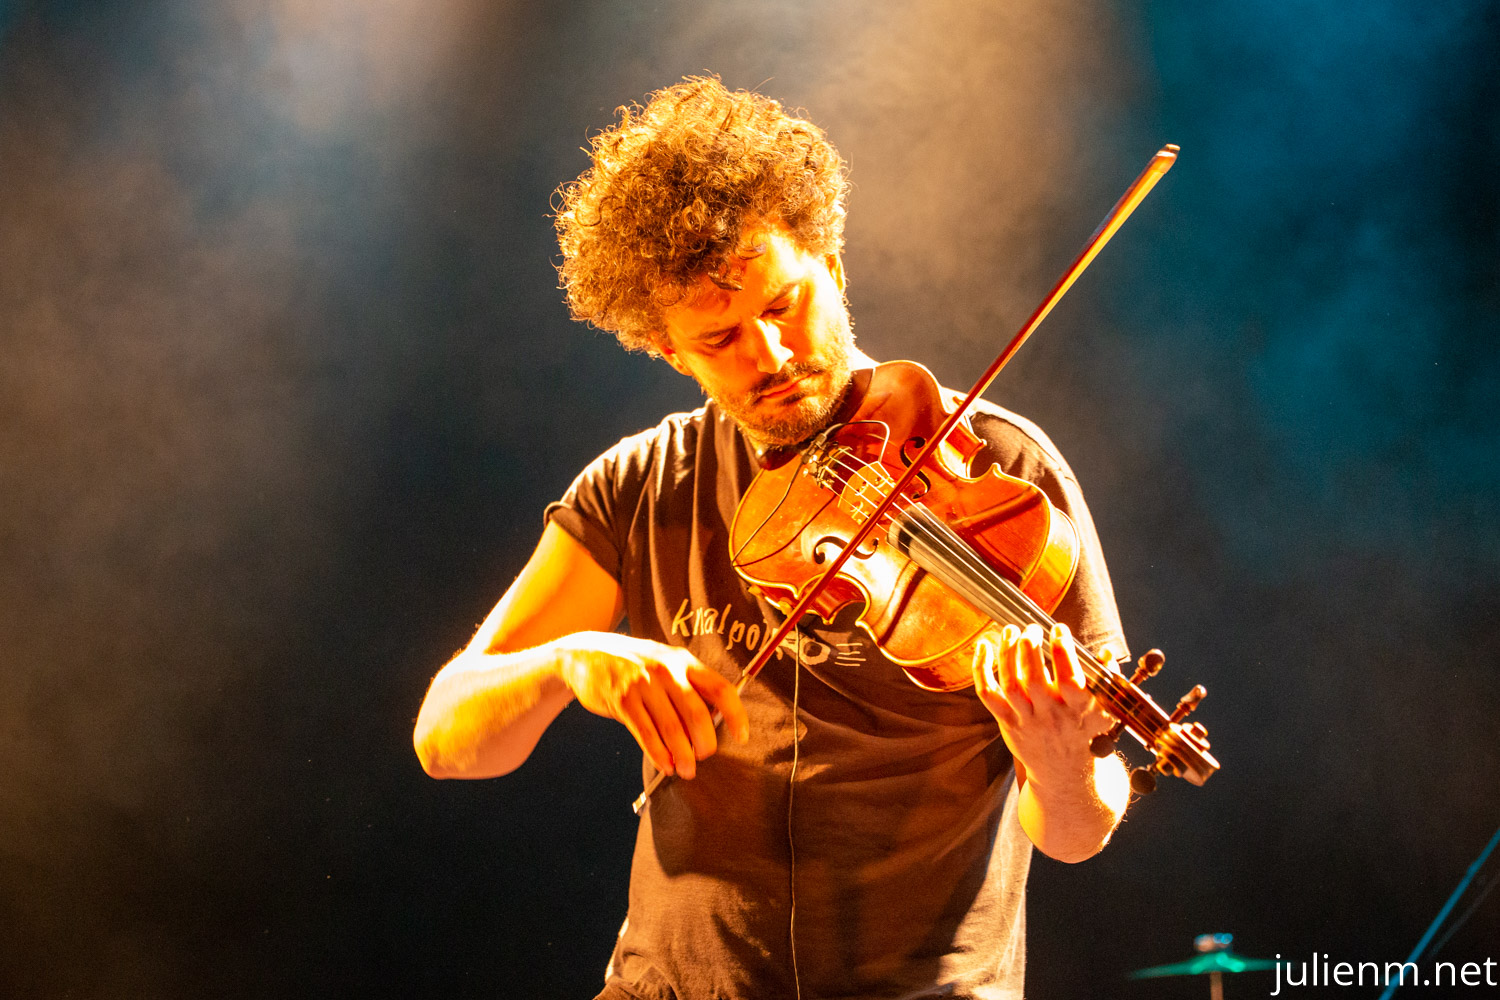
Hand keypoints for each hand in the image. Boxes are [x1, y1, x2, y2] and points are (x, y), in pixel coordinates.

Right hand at [555, 633, 749, 778]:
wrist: (584, 654)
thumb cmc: (633, 665)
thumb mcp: (663, 664)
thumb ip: (686, 688)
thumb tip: (711, 727)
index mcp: (683, 661)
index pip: (720, 688)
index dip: (736, 715)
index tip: (742, 736)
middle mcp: (666, 671)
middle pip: (697, 714)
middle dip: (705, 743)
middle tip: (703, 757)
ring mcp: (643, 685)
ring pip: (672, 728)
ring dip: (682, 755)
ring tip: (686, 771)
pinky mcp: (622, 701)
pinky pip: (646, 734)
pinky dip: (658, 754)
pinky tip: (665, 765)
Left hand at [971, 622, 1115, 789]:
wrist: (1064, 774)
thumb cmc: (1083, 734)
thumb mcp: (1103, 712)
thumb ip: (1106, 681)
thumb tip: (1106, 651)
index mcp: (1078, 711)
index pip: (1070, 680)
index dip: (1063, 653)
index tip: (1060, 630)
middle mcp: (1051, 715)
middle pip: (1034, 680)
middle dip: (1030, 649)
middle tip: (1031, 628)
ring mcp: (1026, 720)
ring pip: (1010, 684)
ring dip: (1007, 653)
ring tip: (1011, 630)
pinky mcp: (1007, 722)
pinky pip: (989, 694)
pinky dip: (981, 669)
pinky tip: (984, 645)